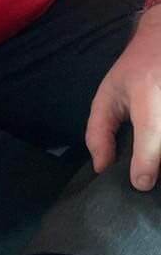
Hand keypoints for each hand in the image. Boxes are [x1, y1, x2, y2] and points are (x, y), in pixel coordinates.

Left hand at [86, 8, 160, 189]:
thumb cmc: (135, 72)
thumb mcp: (108, 95)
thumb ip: (99, 131)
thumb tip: (101, 168)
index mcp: (148, 91)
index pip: (151, 131)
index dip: (147, 161)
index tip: (141, 183)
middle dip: (159, 165)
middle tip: (147, 177)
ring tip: (153, 160)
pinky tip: (159, 149)